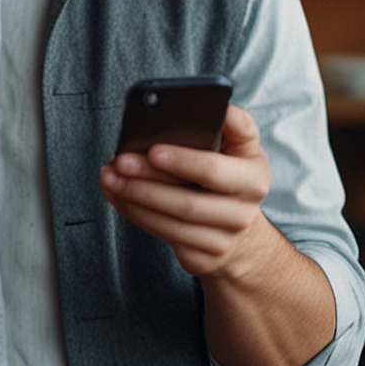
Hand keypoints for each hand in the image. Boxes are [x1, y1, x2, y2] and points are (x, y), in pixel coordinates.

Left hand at [99, 104, 275, 279]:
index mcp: (254, 179)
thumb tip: (221, 107)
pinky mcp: (202, 258)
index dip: (183, 161)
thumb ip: (237, 125)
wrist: (244, 236)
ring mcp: (223, 241)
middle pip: (186, 201)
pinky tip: (118, 196)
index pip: (213, 170)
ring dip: (134, 199)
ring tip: (110, 177)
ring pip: (170, 223)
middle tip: (118, 162)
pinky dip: (135, 214)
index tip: (152, 149)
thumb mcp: (245, 149)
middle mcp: (242, 214)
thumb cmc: (234, 178)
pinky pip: (162, 235)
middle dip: (147, 181)